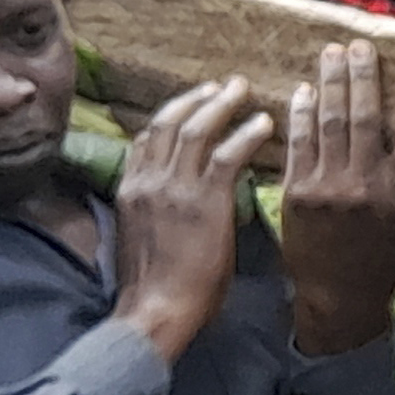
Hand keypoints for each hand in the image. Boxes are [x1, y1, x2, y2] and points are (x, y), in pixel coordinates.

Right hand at [113, 76, 272, 364]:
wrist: (157, 310)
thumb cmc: (156, 288)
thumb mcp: (142, 237)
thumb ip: (154, 211)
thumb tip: (173, 203)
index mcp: (130, 189)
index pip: (147, 138)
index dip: (172, 115)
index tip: (194, 101)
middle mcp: (147, 180)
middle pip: (169, 123)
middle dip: (197, 98)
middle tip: (223, 84)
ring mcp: (173, 189)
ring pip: (196, 130)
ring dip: (222, 105)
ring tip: (245, 91)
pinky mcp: (203, 202)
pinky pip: (225, 156)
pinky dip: (245, 135)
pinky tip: (265, 124)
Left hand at [281, 42, 394, 355]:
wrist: (338, 297)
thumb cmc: (392, 263)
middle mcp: (368, 190)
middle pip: (366, 121)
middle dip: (363, 77)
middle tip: (361, 45)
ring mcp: (329, 190)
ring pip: (331, 124)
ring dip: (332, 83)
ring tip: (333, 52)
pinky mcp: (298, 193)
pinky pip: (300, 144)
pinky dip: (302, 113)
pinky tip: (306, 90)